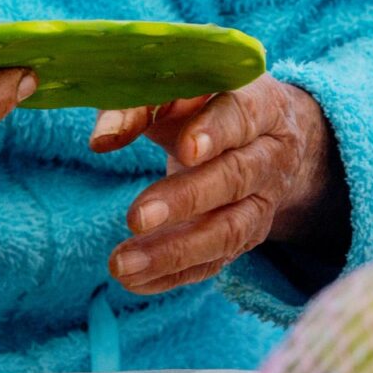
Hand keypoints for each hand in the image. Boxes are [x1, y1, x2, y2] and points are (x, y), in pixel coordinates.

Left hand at [88, 75, 348, 293]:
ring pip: (229, 231)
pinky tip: (133, 282)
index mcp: (258, 103)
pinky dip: (173, 274)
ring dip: (174, 252)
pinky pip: (216, 261)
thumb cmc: (206, 104)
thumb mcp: (178, 90)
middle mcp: (270, 153)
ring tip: (121, 265)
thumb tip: (102, 140)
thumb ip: (137, 105)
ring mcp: (264, 201)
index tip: (186, 150)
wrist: (265, 133)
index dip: (216, 132)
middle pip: (235, 178)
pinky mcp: (249, 235)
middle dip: (187, 200)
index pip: (242, 115)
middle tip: (136, 218)